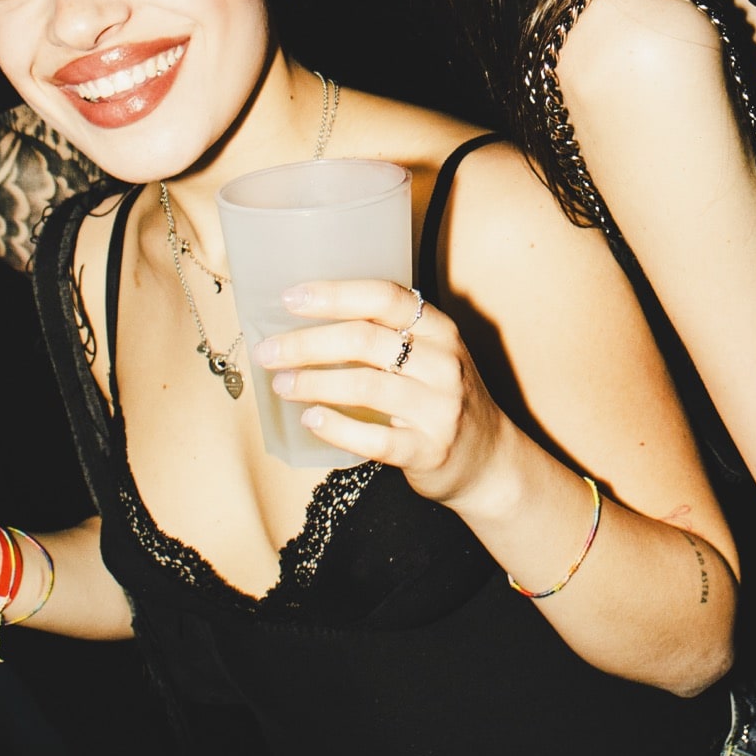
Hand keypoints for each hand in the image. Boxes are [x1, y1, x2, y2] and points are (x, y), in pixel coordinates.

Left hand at [253, 281, 512, 509]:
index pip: (385, 298)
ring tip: (280, 384)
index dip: (334, 295)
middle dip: (306, 344)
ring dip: (313, 383)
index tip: (290, 298)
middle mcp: (444, 363)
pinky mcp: (429, 450)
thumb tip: (307, 319)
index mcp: (440, 330)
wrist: (488, 460)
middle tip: (268, 350)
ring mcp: (440, 409)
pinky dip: (336, 428)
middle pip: (365, 341)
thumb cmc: (441, 398)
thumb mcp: (430, 355)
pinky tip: (310, 420)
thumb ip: (387, 335)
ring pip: (365, 387)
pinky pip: (374, 440)